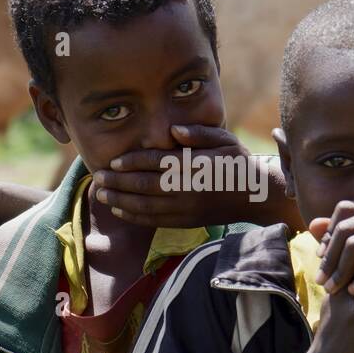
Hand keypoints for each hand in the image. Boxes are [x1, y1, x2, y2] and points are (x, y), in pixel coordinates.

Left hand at [90, 125, 269, 227]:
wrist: (256, 195)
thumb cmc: (237, 162)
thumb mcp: (224, 139)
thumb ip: (198, 133)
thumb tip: (173, 130)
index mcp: (194, 165)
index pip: (156, 162)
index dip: (132, 162)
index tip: (113, 162)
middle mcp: (187, 188)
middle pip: (144, 185)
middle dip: (117, 183)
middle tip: (97, 178)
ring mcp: (186, 208)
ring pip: (145, 206)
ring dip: (120, 201)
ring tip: (101, 195)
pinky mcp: (186, 221)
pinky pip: (154, 221)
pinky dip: (134, 216)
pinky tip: (119, 210)